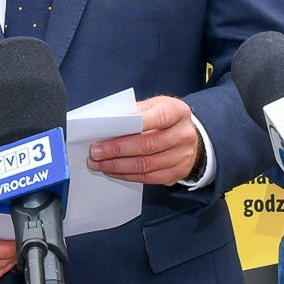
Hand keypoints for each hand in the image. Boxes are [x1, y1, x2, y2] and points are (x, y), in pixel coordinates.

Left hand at [87, 96, 201, 184]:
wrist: (188, 135)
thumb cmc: (165, 118)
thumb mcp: (154, 105)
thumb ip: (135, 111)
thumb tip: (108, 122)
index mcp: (177, 112)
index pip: (156, 118)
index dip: (131, 125)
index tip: (105, 130)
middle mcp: (184, 135)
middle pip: (148, 145)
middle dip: (117, 149)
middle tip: (95, 152)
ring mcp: (183, 156)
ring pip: (146, 164)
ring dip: (118, 166)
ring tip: (98, 164)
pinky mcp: (178, 173)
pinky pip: (149, 178)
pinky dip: (128, 175)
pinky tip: (113, 171)